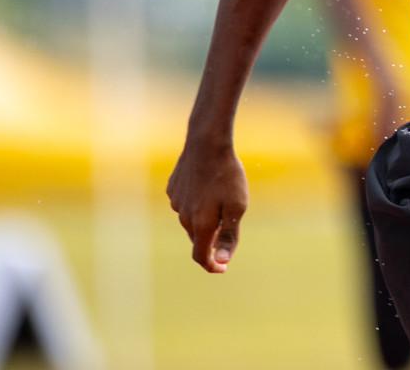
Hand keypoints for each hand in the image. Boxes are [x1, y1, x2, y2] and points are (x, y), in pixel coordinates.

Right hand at [166, 137, 247, 272]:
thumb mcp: (237, 207)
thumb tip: (221, 262)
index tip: (222, 268)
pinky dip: (196, 202)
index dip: (212, 266)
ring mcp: (176, 201)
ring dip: (203, 219)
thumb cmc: (227, 174)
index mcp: (199, 224)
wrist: (207, 142)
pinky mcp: (173, 187)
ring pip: (191, 219)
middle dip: (211, 239)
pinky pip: (185, 202)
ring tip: (221, 199)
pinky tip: (207, 186)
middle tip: (228, 226)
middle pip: (197, 238)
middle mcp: (183, 216)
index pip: (201, 256)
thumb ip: (228, 236)